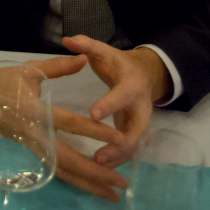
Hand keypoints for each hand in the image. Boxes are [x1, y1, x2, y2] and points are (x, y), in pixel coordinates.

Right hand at [0, 54, 130, 202]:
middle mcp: (34, 134)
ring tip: (113, 196)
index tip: (117, 137)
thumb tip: (84, 58)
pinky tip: (92, 188)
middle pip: (68, 159)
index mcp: (35, 110)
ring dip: (88, 184)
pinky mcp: (30, 153)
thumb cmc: (5, 81)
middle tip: (121, 183)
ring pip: (62, 171)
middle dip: (95, 172)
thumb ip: (59, 67)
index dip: (93, 131)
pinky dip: (75, 180)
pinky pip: (55, 170)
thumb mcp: (30, 69)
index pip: (68, 123)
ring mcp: (31, 147)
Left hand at [63, 35, 169, 169]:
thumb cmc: (116, 63)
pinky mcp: (133, 131)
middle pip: (136, 129)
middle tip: (99, 156)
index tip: (92, 114)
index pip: (121, 95)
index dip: (109, 105)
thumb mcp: (103, 51)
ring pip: (133, 143)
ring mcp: (139, 121)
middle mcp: (139, 106)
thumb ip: (86, 45)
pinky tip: (99, 169)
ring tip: (96, 166)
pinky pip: (128, 149)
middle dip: (120, 144)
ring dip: (118, 156)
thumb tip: (67, 40)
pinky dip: (117, 159)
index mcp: (131, 85)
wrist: (142, 74)